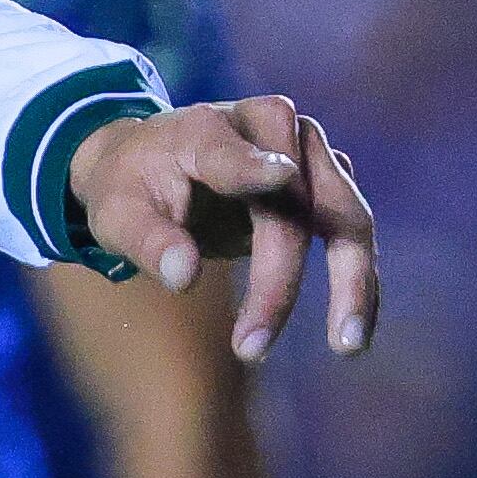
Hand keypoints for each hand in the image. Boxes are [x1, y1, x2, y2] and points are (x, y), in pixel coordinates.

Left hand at [66, 95, 377, 363]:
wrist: (153, 164)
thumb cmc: (133, 189)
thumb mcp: (117, 215)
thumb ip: (149, 241)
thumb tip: (182, 277)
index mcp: (209, 128)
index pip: (235, 152)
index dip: (255, 166)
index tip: (280, 176)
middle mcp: (271, 129)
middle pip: (297, 202)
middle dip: (282, 278)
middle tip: (251, 348)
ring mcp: (307, 154)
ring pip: (346, 218)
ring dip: (352, 283)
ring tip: (346, 346)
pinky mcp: (325, 186)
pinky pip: (352, 234)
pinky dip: (359, 282)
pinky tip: (352, 334)